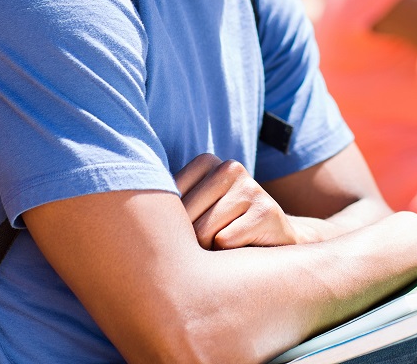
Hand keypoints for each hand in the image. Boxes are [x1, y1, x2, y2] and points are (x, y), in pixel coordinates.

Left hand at [175, 153, 299, 249]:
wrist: (275, 238)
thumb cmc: (223, 227)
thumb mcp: (195, 210)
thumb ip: (169, 206)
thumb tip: (142, 221)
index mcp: (206, 162)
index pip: (168, 200)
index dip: (176, 224)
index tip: (194, 226)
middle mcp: (230, 168)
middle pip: (185, 218)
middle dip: (192, 240)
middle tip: (211, 240)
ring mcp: (250, 187)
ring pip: (203, 233)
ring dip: (210, 249)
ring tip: (226, 244)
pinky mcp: (266, 211)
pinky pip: (225, 241)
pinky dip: (228, 254)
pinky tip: (242, 248)